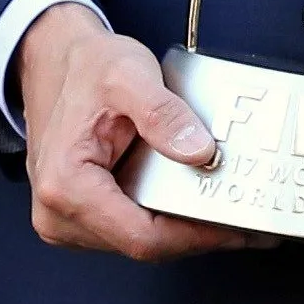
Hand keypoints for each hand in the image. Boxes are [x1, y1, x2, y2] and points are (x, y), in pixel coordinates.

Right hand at [12, 1, 263, 260]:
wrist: (54, 59)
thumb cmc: (83, 67)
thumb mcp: (128, 76)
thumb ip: (164, 114)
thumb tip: (199, 153)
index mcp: (66, 187)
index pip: (143, 237)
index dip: (197, 237)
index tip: (238, 227)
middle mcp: (60, 214)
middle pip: (145, 245)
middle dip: (199, 235)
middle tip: (249, 222)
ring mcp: (67, 220)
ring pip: (141, 241)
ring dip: (185, 229)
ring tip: (229, 209)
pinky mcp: (81, 216)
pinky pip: (132, 228)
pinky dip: (167, 218)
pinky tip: (196, 203)